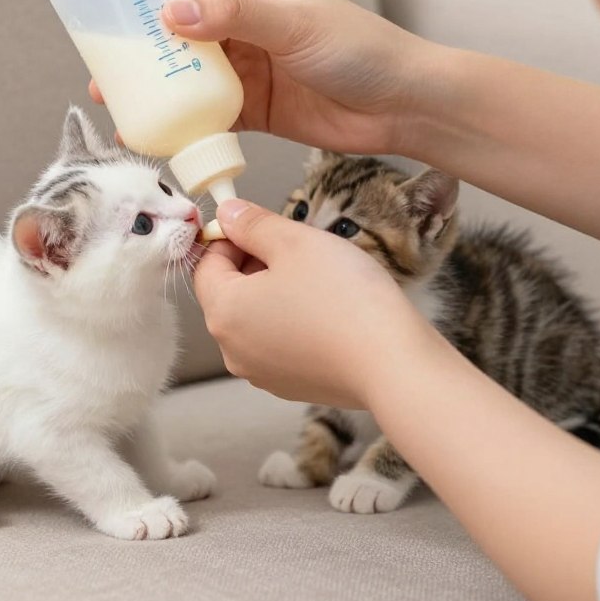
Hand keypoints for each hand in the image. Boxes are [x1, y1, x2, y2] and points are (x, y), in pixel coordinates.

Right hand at [90, 0, 435, 156]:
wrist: (402, 106)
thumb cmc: (358, 49)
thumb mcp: (292, 24)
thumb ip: (233, 19)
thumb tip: (170, 14)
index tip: (111, 16)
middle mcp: (247, 26)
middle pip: (182, 36)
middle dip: (143, 54)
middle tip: (104, 72)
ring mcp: (251, 69)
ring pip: (191, 78)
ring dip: (159, 92)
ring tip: (120, 107)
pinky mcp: (257, 108)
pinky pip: (211, 114)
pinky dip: (185, 124)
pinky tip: (157, 135)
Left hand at [193, 199, 443, 408]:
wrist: (394, 365)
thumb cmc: (344, 300)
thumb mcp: (295, 242)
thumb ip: (253, 225)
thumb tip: (227, 214)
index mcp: (223, 312)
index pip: (205, 264)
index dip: (230, 237)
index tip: (261, 225)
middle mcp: (232, 349)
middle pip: (228, 292)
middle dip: (254, 264)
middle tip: (295, 248)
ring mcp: (260, 373)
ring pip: (254, 317)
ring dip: (274, 291)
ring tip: (316, 278)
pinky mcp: (290, 385)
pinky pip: (278, 342)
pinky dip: (292, 321)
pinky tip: (327, 310)